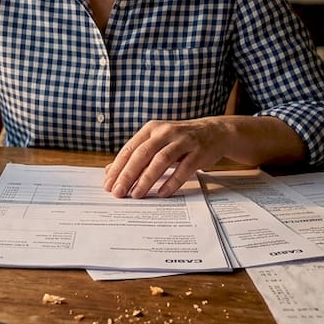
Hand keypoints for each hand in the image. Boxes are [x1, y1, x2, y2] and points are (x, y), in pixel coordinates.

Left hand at [102, 118, 225, 198]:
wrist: (215, 132)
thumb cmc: (180, 140)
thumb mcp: (157, 142)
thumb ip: (135, 155)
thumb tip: (109, 171)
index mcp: (151, 128)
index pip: (130, 149)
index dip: (117, 167)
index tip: (108, 184)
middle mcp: (165, 132)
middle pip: (142, 154)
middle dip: (128, 174)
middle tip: (118, 192)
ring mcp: (183, 141)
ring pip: (161, 160)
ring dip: (147, 179)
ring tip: (137, 194)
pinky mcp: (198, 152)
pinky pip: (183, 169)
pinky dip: (172, 182)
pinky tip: (162, 193)